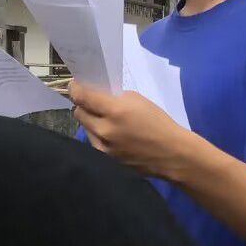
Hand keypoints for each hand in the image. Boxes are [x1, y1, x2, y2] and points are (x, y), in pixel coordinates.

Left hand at [70, 81, 195, 180]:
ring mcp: (103, 147)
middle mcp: (104, 130)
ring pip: (85, 128)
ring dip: (90, 121)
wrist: (170, 153)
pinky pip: (93, 142)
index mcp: (115, 111)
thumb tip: (96, 96)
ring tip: (104, 120)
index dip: (75, 89)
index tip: (75, 85)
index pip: (83, 97)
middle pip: (79, 113)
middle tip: (91, 102)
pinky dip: (97, 135)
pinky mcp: (105, 160)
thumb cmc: (158, 122)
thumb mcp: (137, 100)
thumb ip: (113, 97)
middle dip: (83, 105)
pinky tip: (110, 135)